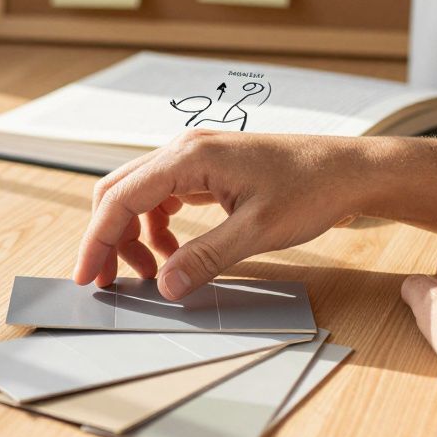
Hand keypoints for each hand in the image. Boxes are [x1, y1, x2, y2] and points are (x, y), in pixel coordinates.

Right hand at [73, 130, 372, 298]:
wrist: (349, 169)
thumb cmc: (311, 188)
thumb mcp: (257, 231)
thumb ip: (206, 258)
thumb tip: (165, 286)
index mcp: (189, 157)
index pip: (121, 199)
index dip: (97, 240)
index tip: (86, 276)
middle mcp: (184, 150)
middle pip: (120, 192)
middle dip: (108, 238)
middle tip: (109, 281)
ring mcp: (195, 157)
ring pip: (139, 195)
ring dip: (134, 235)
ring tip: (150, 273)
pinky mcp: (207, 170)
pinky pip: (164, 196)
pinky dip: (157, 227)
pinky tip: (174, 253)